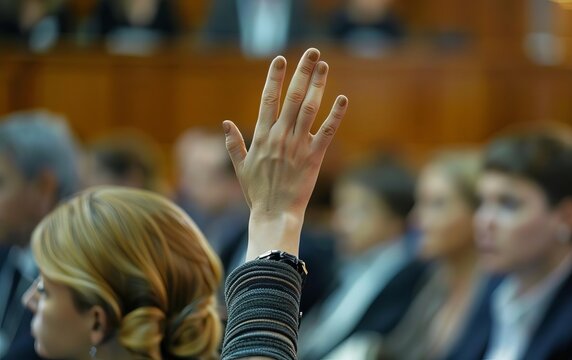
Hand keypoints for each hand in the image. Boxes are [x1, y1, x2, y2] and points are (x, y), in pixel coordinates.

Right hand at [223, 48, 347, 257]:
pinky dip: (335, 115)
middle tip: (311, 52)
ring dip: (317, 85)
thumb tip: (226, 123)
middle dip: (301, 72)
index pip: (268, 99)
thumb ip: (234, 144)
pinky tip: (342, 99)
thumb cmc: (257, 193)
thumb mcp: (240, 167)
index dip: (275, 78)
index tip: (281, 59)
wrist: (274, 215)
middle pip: (291, 97)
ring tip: (324, 66)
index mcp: (262, 136)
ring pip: (308, 109)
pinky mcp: (313, 157)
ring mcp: (297, 146)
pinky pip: (326, 132)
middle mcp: (279, 136)